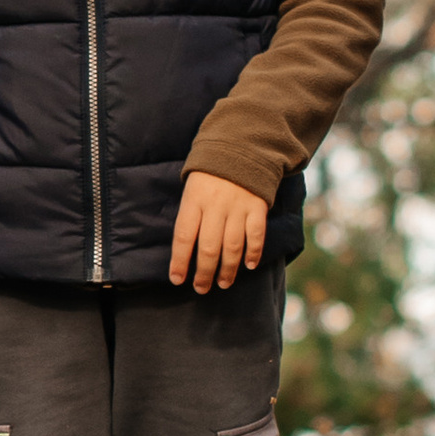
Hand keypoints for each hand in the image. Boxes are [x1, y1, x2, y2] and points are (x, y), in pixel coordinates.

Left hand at [169, 168, 268, 292]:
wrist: (240, 147)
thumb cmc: (209, 174)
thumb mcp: (191, 188)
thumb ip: (190, 215)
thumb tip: (184, 250)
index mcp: (194, 200)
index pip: (184, 236)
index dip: (180, 261)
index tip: (177, 279)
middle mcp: (215, 206)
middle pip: (209, 247)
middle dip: (204, 272)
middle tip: (201, 288)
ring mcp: (238, 207)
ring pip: (232, 245)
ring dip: (227, 269)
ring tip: (222, 283)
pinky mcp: (257, 207)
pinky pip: (256, 234)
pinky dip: (253, 252)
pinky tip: (248, 266)